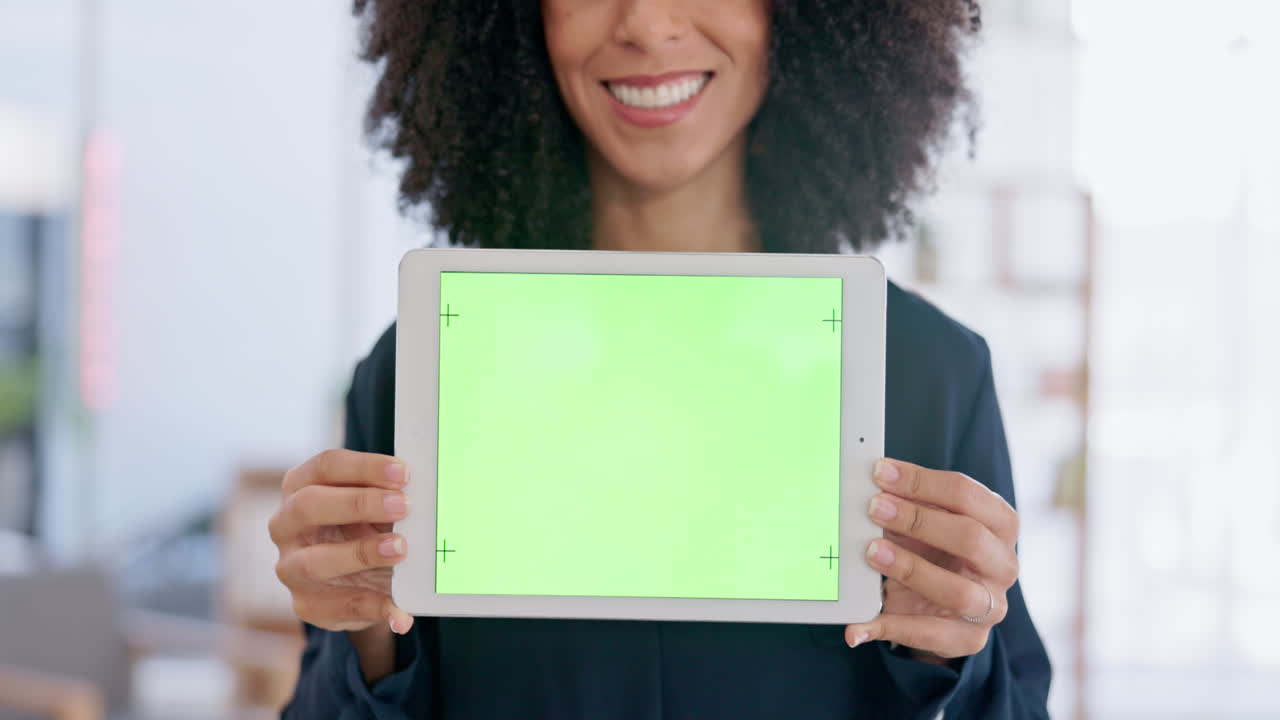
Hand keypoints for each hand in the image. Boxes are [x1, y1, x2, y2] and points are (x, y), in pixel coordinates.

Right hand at [270, 449, 414, 635]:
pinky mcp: (307, 605)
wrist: (363, 582)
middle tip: (403, 506)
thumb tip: (424, 488)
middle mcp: (286, 525)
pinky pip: (338, 608)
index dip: (364, 466)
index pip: (325, 466)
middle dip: (359, 503)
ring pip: (313, 561)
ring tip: (400, 549)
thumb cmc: (366, 528)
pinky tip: (400, 611)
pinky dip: (373, 608)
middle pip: (309, 505)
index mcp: (301, 487)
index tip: (403, 473)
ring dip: (360, 553)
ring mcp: (291, 567)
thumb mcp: (375, 508)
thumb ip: (390, 495)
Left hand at [844, 458, 1019, 660]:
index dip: (922, 482)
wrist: (944, 606)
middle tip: (875, 508)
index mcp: (999, 524)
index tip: (880, 473)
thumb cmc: (936, 550)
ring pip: (958, 591)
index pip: (967, 495)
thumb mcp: (928, 522)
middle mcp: (1003, 564)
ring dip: (911, 570)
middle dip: (919, 521)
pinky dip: (890, 628)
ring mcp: (990, 606)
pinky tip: (857, 625)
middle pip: (970, 537)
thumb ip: (908, 503)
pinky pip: (929, 635)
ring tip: (872, 553)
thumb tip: (868, 482)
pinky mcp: (969, 639)